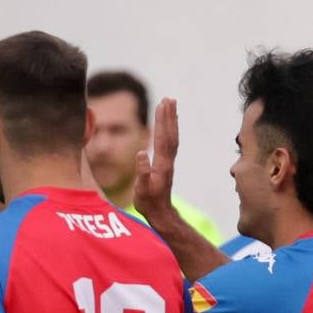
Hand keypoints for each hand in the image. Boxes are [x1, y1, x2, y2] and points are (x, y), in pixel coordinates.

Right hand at [131, 95, 179, 218]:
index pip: (162, 139)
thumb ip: (142, 173)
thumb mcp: (142, 190)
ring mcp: (168, 162)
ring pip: (171, 137)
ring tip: (170, 105)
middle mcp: (167, 161)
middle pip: (170, 134)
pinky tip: (168, 124)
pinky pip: (170, 143)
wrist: (160, 214)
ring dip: (171, 121)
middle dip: (169, 116)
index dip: (162, 121)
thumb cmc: (148, 203)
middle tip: (169, 99)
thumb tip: (141, 153)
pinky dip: (170, 130)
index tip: (162, 105)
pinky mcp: (166, 165)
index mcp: (161, 164)